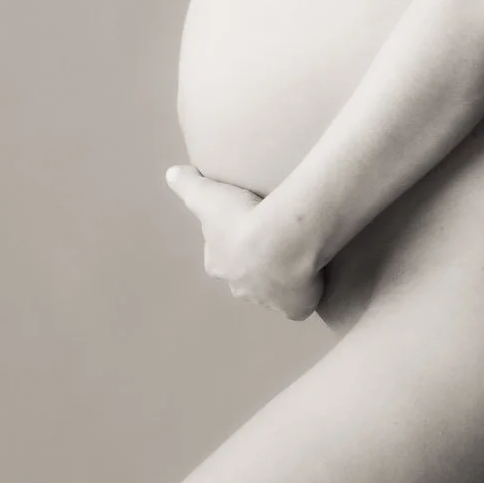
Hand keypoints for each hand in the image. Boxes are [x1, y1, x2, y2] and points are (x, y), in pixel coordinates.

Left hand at [163, 165, 323, 321]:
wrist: (282, 241)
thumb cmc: (242, 217)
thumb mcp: (206, 195)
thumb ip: (187, 184)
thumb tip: (171, 173)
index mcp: (219, 264)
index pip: (221, 255)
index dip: (232, 243)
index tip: (246, 228)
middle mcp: (240, 287)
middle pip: (245, 276)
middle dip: (255, 265)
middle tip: (275, 241)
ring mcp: (267, 301)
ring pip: (271, 292)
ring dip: (281, 279)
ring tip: (297, 256)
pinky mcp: (294, 309)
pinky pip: (298, 304)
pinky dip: (305, 295)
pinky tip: (313, 278)